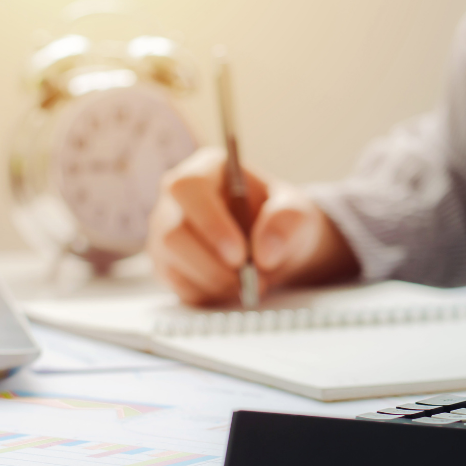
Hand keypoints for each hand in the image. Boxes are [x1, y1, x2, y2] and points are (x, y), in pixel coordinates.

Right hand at [147, 147, 358, 304]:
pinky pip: (179, 287)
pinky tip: (235, 288)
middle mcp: (178, 200)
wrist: (281, 247)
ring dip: (215, 282)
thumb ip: (287, 223)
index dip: (209, 222)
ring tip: (251, 285)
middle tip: (252, 280)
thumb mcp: (298, 214)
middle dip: (214, 264)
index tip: (240, 254)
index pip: (188, 187)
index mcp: (207, 170)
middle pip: (173, 233)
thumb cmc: (284, 220)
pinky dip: (211, 294)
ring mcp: (167, 233)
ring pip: (171, 263)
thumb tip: (265, 253)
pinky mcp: (169, 266)